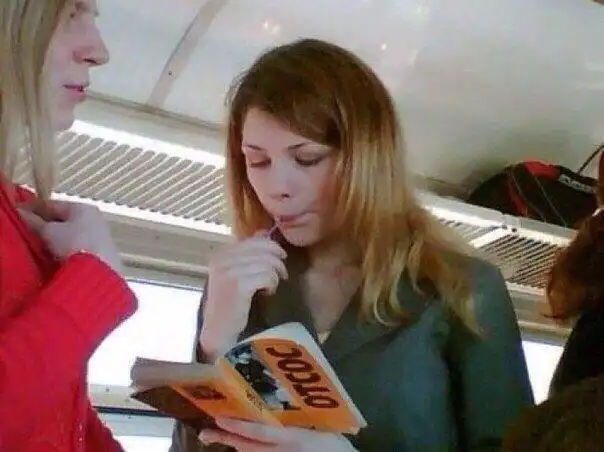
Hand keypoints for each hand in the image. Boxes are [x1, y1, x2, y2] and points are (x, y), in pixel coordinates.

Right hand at [17, 201, 123, 272]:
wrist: (99, 271)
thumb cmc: (73, 244)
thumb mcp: (49, 232)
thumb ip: (35, 222)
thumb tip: (21, 213)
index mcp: (83, 208)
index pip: (54, 205)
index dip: (34, 209)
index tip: (17, 213)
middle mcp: (94, 219)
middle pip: (64, 220)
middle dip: (45, 225)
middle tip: (25, 231)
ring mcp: (100, 237)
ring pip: (71, 235)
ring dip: (55, 239)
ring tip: (37, 246)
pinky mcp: (101, 254)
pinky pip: (77, 248)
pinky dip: (65, 250)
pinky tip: (53, 257)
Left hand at [199, 418, 356, 451]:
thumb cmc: (336, 447)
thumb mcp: (321, 428)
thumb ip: (302, 420)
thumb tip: (285, 404)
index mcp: (292, 438)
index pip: (260, 432)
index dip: (239, 426)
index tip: (220, 418)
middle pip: (248, 447)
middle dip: (226, 438)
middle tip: (206, 432)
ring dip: (235, 446)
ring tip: (216, 436)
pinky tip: (240, 446)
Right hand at [200, 232, 287, 359]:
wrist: (219, 332)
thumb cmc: (230, 305)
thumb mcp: (236, 274)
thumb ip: (249, 254)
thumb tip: (265, 233)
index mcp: (221, 254)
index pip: (255, 240)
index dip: (272, 248)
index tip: (280, 260)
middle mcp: (222, 259)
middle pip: (264, 249)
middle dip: (278, 261)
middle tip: (281, 275)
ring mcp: (229, 271)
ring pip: (267, 262)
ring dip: (275, 275)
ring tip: (271, 287)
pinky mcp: (238, 285)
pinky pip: (266, 275)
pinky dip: (271, 284)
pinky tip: (267, 293)